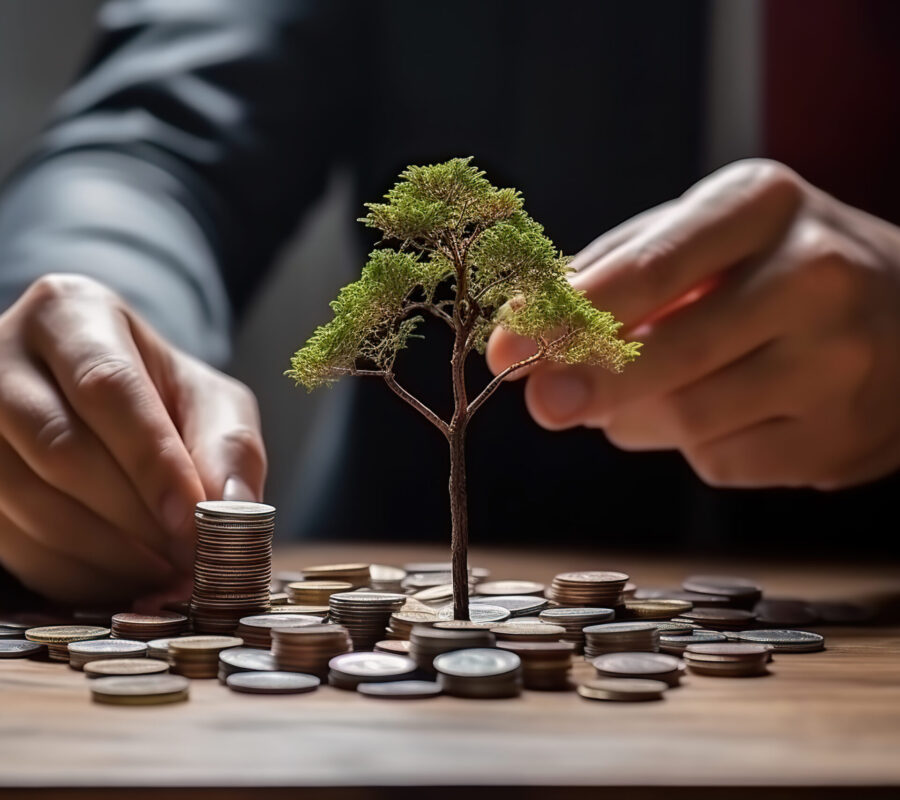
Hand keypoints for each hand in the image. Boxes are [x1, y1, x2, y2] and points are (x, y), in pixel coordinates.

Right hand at [0, 274, 265, 604]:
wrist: (94, 403)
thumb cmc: (160, 395)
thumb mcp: (208, 399)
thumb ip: (230, 445)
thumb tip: (237, 509)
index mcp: (71, 313)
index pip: (109, 388)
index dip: (152, 462)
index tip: (193, 521)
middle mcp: (3, 354)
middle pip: (60, 448)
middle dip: (133, 517)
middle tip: (189, 560)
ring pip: (26, 502)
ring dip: (106, 556)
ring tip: (167, 576)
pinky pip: (11, 542)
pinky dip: (75, 576)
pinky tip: (124, 583)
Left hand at [487, 159, 899, 489]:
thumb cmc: (771, 267)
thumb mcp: (703, 237)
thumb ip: (610, 277)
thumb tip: (522, 338)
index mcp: (761, 204)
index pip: (650, 266)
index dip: (570, 316)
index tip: (508, 349)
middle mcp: (815, 274)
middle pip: (671, 353)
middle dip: (591, 385)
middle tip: (543, 403)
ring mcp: (840, 361)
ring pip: (689, 418)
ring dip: (638, 418)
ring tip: (644, 392)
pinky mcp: (841, 436)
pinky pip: (722, 461)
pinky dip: (693, 446)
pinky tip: (721, 411)